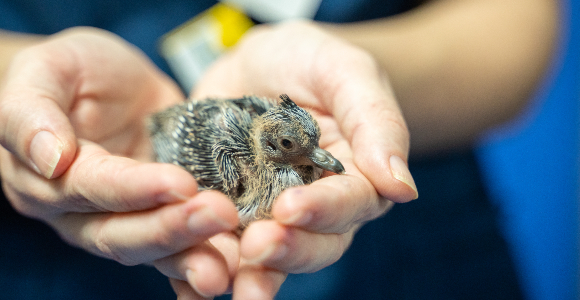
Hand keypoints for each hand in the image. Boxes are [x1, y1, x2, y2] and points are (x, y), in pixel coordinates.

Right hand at [0, 27, 240, 297]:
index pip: (90, 189)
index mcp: (44, 179)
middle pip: (122, 234)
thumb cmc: (73, 72)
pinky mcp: (159, 218)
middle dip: (172, 229)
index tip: (179, 184)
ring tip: (232, 258)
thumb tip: (51, 159)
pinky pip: (179, 248)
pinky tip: (236, 266)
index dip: (133, 189)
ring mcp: (122, 221)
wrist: (106, 85)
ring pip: (153, 251)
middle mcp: (80, 214)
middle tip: (220, 215)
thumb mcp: (45, 71)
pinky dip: (205, 259)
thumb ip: (31, 112)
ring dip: (193, 254)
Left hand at [191, 20, 417, 298]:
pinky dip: (203, 265)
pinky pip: (219, 242)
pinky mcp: (227, 209)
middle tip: (257, 246)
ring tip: (220, 281)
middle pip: (311, 244)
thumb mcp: (345, 72)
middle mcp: (314, 207)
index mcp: (353, 178)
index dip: (323, 210)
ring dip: (247, 273)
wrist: (259, 63)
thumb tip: (402, 189)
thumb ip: (376, 123)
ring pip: (266, 256)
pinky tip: (187, 278)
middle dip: (286, 250)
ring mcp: (267, 213)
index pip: (348, 204)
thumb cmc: (312, 61)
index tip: (292, 208)